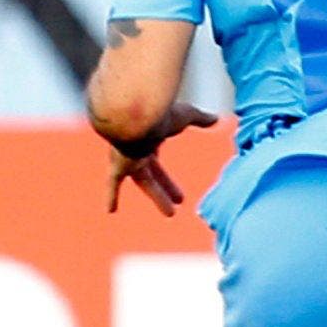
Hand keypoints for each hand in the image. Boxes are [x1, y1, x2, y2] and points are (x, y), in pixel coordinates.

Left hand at [106, 101, 217, 216]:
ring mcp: (128, 158)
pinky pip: (113, 183)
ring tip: (171, 214)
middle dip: (167, 187)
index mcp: (152, 137)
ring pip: (145, 183)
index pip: (162, 158)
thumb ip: (200, 118)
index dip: (170, 171)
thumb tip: (217, 119)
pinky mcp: (119, 165)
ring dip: (159, 198)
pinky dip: (111, 196)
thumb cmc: (161, 112)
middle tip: (182, 199)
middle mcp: (138, 148)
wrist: (136, 114)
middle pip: (155, 173)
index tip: (177, 180)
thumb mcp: (186, 116)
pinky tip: (109, 211)